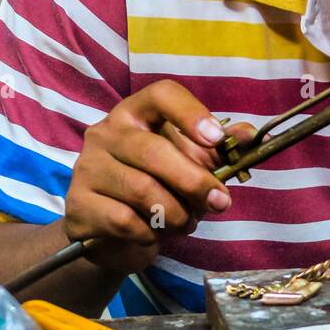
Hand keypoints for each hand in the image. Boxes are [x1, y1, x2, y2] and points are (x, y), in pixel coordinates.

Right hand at [64, 80, 255, 273]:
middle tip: (220, 202)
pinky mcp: (79, 204)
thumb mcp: (191, 165)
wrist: (111, 234)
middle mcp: (106, 132)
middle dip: (195, 181)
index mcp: (137, 113)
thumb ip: (219, 149)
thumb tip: (250, 137)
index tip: (217, 139)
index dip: (191, 114)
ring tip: (184, 222)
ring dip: (176, 213)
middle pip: (155, 151)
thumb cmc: (158, 188)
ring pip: (143, 190)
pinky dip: (151, 233)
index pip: (161, 95)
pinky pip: (126, 220)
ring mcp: (88, 167)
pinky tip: (154, 234)